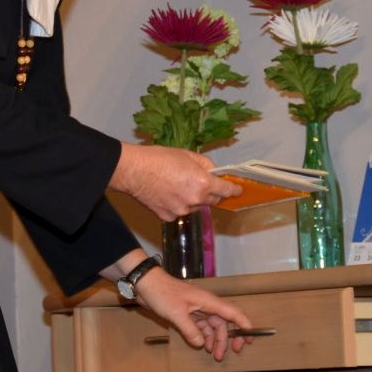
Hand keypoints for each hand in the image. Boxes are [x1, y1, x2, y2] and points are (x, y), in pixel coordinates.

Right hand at [109, 142, 240, 220]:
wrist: (133, 171)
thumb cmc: (158, 158)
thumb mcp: (186, 154)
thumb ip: (204, 164)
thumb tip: (211, 172)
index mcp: (203, 183)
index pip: (226, 190)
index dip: (234, 190)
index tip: (238, 190)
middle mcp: (195, 200)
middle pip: (212, 200)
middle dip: (212, 193)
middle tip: (201, 183)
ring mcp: (182, 211)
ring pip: (195, 207)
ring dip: (193, 199)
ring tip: (176, 186)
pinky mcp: (168, 217)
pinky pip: (179, 212)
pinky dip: (177, 205)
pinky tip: (166, 194)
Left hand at [134, 267, 253, 360]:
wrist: (146, 284)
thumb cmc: (162, 294)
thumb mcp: (177, 314)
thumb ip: (191, 330)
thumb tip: (201, 344)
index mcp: (208, 301)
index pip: (233, 313)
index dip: (244, 324)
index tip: (251, 338)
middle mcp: (206, 304)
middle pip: (224, 322)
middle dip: (230, 338)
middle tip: (234, 352)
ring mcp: (197, 308)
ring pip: (213, 326)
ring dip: (216, 340)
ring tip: (214, 354)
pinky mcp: (188, 313)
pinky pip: (201, 326)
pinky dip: (204, 336)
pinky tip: (203, 346)